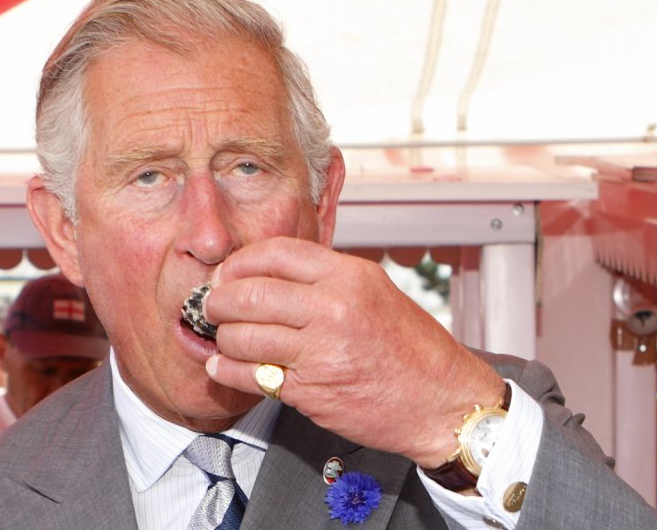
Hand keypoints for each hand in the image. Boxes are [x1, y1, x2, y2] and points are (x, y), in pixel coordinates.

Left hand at [204, 237, 503, 466]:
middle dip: (220, 300)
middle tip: (212, 306)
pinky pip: (250, 375)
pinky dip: (227, 370)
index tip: (228, 273)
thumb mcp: (376, 292)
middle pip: (249, 293)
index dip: (240, 262)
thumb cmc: (415, 351)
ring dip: (223, 337)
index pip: (274, 254)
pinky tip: (222, 365)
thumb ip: (326, 281)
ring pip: (243, 335)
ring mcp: (319, 351)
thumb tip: (270, 276)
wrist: (444, 403)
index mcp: (349, 276)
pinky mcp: (310, 391)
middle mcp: (332, 308)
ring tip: (222, 338)